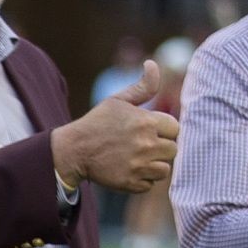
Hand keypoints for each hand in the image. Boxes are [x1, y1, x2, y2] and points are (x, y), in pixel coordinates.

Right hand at [54, 61, 178, 192]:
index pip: (175, 128)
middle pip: (173, 149)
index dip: (163, 130)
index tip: (149, 131)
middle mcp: (146, 144)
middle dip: (160, 148)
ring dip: (154, 165)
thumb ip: (142, 86)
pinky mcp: (131, 183)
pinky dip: (142, 180)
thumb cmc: (97, 123)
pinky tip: (129, 170)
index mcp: (146, 122)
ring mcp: (139, 165)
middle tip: (143, 146)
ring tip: (138, 159)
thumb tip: (152, 63)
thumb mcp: (118, 100)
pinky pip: (150, 184)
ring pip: (164, 169)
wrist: (73, 150)